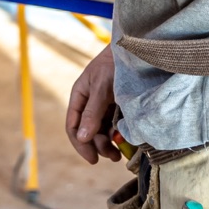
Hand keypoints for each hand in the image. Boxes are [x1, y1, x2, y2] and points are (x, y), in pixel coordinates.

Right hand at [65, 45, 119, 164]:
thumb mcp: (101, 87)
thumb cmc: (113, 63)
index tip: (93, 159)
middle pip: (89, 132)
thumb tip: (82, 138)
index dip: (81, 144)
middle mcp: (91, 103)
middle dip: (100, 146)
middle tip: (114, 156)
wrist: (135, 49)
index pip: (73, 127)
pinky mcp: (120, 105)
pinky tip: (128, 137)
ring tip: (121, 152)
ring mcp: (106, 104)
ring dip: (111, 142)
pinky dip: (121, 132)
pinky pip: (117, 124)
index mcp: (80, 97)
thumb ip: (92, 112)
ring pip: (103, 130)